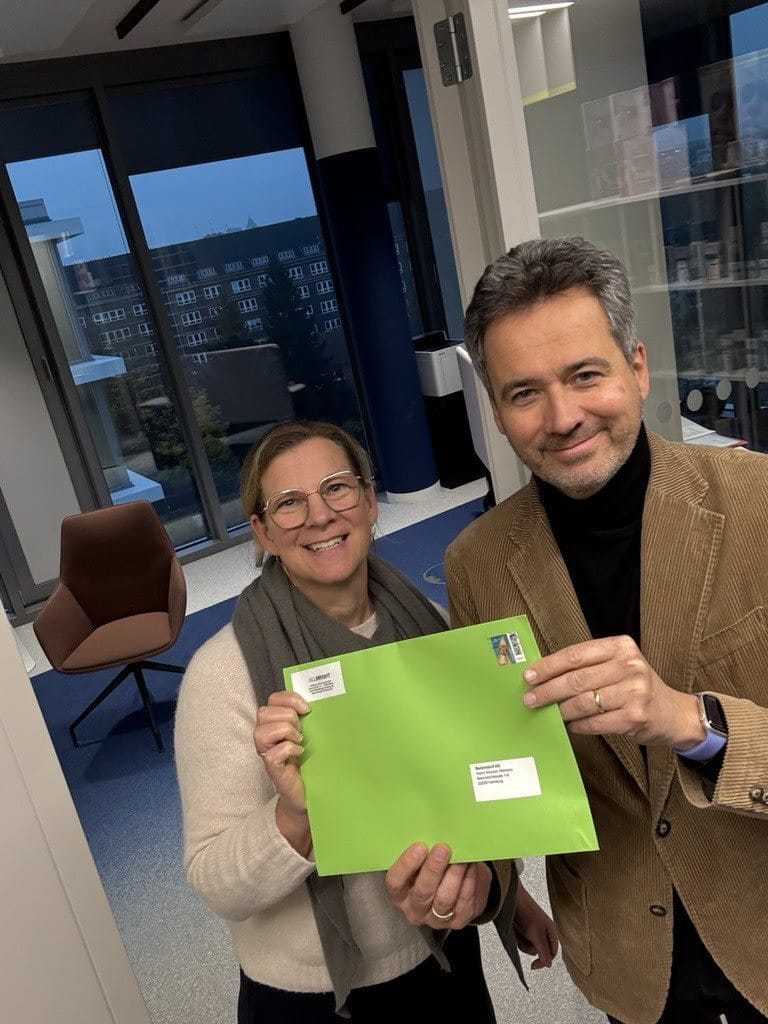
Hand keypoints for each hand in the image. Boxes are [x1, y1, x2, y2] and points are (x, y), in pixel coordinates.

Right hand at [254, 691, 309, 814]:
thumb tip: (316, 701)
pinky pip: (273, 753)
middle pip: (264, 712)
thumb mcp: (307, 733)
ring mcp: (266, 752)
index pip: (273, 699)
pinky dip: (288, 749)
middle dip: (288, 717)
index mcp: (274, 722)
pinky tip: (299, 753)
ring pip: (263, 731)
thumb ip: (304, 717)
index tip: (307, 709)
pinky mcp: (272, 768)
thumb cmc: (307, 760)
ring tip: (299, 740)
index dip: (290, 699)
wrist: (306, 791)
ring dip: (285, 732)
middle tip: (301, 730)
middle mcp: (265, 736)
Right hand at [385, 844, 490, 929]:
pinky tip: (470, 866)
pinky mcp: (457, 921)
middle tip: (443, 848)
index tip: (419, 847)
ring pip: (444, 899)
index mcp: (399, 893)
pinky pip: (463, 902)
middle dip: (434, 869)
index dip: (406, 865)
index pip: (395, 883)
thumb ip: (419, 851)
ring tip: (461, 857)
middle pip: (422, 893)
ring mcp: (436, 919)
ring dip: (454, 875)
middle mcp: (414, 909)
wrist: (456, 884)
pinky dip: (468, 882)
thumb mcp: (420, 861)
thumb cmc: (432, 867)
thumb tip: (429, 829)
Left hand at [513, 884, 557, 968]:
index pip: (552, 954)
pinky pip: (521, 941)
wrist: (511, 897)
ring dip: (522, 943)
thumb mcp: (536, 935)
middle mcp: (544, 932)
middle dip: (530, 948)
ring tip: (518, 931)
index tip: (532, 966)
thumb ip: (544, 951)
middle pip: (539, 952)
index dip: (543, 961)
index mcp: (551, 931)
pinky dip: (517, 938)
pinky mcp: (524, 928)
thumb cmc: (526, 913)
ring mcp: (533, 930)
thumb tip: (549, 965)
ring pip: (529, 947)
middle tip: (525, 937)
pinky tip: (514, 929)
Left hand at [522, 635, 704, 749]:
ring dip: (561, 710)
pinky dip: (578, 725)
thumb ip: (588, 666)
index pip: (575, 654)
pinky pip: (595, 722)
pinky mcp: (635, 716)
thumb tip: (544, 675)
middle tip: (530, 699)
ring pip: (583, 702)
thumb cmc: (636, 686)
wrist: (673, 713)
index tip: (529, 676)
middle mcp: (629, 665)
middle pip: (575, 679)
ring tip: (549, 713)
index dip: (548, 666)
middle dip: (547, 690)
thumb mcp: (618, 665)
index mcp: (620, 647)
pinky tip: (570, 725)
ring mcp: (634, 691)